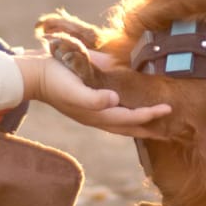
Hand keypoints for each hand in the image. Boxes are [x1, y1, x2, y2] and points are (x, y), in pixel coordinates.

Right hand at [15, 52, 170, 137]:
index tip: (168, 109)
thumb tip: (114, 100)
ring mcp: (93, 110)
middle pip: (129, 126)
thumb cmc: (55, 81)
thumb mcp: (73, 90)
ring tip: (156, 125)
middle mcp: (97, 115)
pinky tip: (132, 109)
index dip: (149, 115)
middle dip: (149, 128)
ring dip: (139, 124)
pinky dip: (127, 114)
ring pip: (122, 122)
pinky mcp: (89, 101)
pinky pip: (113, 112)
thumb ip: (93, 99)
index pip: (130, 117)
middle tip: (171, 130)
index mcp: (96, 113)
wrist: (35, 75)